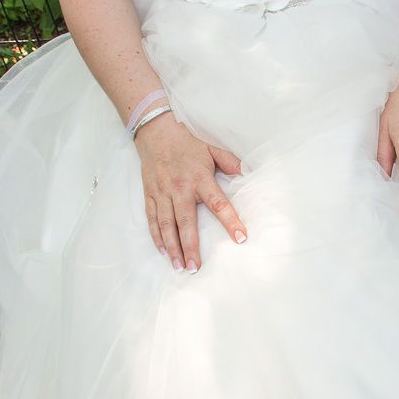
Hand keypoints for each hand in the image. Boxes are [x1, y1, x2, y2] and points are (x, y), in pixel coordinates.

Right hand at [135, 115, 246, 270]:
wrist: (155, 131)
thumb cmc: (187, 142)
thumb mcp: (212, 149)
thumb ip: (230, 163)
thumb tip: (248, 174)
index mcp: (200, 178)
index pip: (218, 204)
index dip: (230, 221)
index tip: (241, 238)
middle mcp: (180, 188)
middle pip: (186, 222)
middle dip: (191, 246)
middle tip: (196, 267)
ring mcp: (162, 193)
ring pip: (166, 225)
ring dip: (173, 247)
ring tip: (180, 266)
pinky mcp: (150, 194)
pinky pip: (152, 219)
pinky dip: (157, 236)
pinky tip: (163, 251)